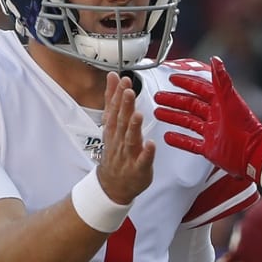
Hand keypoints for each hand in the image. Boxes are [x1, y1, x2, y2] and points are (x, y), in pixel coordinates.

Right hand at [98, 71, 154, 204]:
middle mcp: (119, 140)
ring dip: (133, 127)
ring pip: (130, 139)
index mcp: (114, 128)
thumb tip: (113, 76)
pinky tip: (151, 144)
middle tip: (128, 91)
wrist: (112, 184)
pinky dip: (146, 153)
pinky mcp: (139, 168)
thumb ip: (113, 100)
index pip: (114, 109)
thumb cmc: (115, 151)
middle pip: (121, 122)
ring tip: (137, 114)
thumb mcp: (111, 123)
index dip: (117, 94)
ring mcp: (128, 155)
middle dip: (124, 106)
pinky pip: (143, 161)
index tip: (122, 80)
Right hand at [154, 57, 261, 180]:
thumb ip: (221, 81)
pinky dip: (179, 139)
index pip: (200, 88)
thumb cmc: (245, 128)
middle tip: (159, 96)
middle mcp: (215, 116)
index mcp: (220, 103)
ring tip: (158, 113)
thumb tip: (216, 59)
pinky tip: (168, 136)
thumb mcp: (230, 101)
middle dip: (174, 100)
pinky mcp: (210, 148)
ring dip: (173, 117)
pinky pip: (191, 143)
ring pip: (188, 122)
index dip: (186, 82)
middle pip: (190, 105)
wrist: (253, 155)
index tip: (173, 78)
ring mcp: (211, 132)